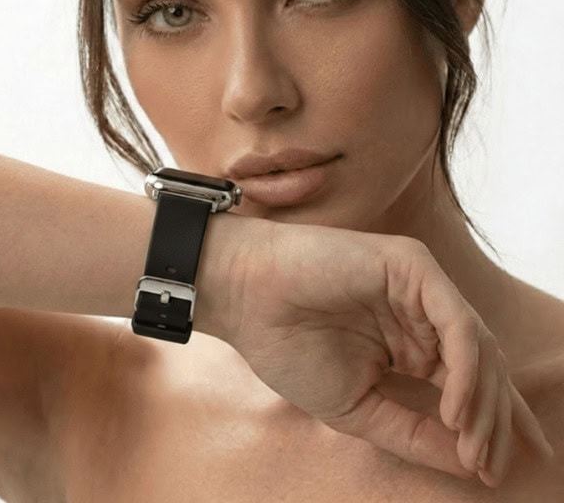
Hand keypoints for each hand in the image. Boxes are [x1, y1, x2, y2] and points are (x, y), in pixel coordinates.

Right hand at [222, 221, 552, 486]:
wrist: (246, 296)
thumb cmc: (289, 347)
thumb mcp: (357, 408)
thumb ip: (412, 431)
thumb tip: (468, 465)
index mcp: (409, 343)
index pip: (467, 384)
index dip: (487, 427)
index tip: (491, 473)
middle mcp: (421, 314)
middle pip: (483, 366)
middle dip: (494, 420)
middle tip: (491, 468)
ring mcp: (418, 287)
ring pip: (477, 345)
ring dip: (482, 401)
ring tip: (472, 449)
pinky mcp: (411, 265)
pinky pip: (455, 320)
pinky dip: (463, 366)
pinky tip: (452, 408)